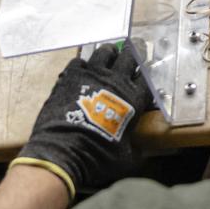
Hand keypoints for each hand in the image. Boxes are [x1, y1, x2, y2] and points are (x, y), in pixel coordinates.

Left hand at [11, 42, 151, 203]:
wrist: (63, 150)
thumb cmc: (97, 156)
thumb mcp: (124, 159)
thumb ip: (135, 150)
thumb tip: (140, 152)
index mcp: (133, 99)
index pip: (146, 76)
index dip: (146, 72)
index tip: (144, 71)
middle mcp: (116, 81)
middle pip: (130, 55)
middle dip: (133, 50)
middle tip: (133, 49)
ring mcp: (92, 75)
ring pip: (105, 52)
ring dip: (109, 53)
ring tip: (109, 54)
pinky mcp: (71, 76)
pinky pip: (79, 61)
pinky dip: (83, 64)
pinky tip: (82, 69)